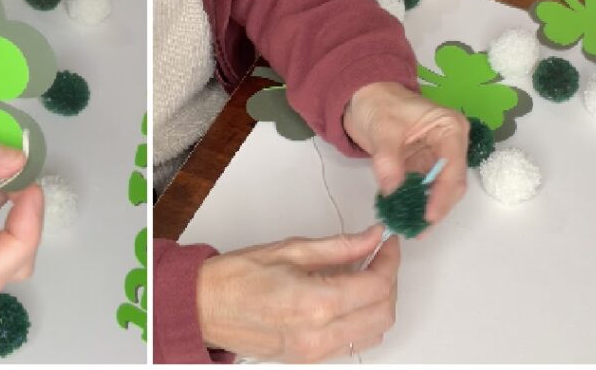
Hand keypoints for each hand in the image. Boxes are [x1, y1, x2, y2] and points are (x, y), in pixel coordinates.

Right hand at [196, 225, 398, 361]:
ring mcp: (317, 353)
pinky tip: (347, 295)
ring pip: (372, 333)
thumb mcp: (289, 249)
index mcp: (316, 303)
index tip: (389, 244)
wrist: (205, 307)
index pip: (376, 286)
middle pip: (383, 314)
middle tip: (381, 256)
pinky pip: (352, 343)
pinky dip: (361, 319)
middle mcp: (321, 335)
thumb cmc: (236, 277)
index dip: (390, 261)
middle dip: (390, 282)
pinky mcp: (310, 359)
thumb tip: (370, 238)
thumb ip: (338, 246)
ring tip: (365, 273)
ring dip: (378, 303)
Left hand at [343, 81, 467, 225]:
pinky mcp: (421, 167)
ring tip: (411, 229)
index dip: (443, 194)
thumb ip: (388, 158)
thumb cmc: (378, 102)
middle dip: (436, 207)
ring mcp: (436, 158)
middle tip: (418, 229)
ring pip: (438, 191)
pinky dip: (414, 203)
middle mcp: (450, 145)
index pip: (453, 167)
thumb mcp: (382, 127)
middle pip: (451, 184)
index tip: (429, 215)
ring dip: (425, 209)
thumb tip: (391, 189)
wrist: (362, 97)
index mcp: (450, 128)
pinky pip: (421, 190)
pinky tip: (403, 217)